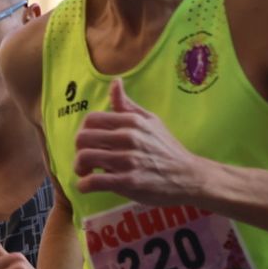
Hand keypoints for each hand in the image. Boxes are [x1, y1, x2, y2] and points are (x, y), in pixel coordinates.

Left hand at [72, 78, 205, 203]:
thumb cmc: (167, 149)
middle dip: (78, 150)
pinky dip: (84, 185)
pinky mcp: (128, 182)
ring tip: (85, 174)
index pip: (91, 120)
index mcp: (132, 121)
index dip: (84, 132)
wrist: (189, 176)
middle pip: (82, 138)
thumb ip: (127, 105)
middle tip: (85, 160)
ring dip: (79, 168)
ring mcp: (128, 160)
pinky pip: (94, 181)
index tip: (89, 143)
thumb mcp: (151, 121)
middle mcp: (128, 138)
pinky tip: (88, 187)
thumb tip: (115, 82)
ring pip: (85, 158)